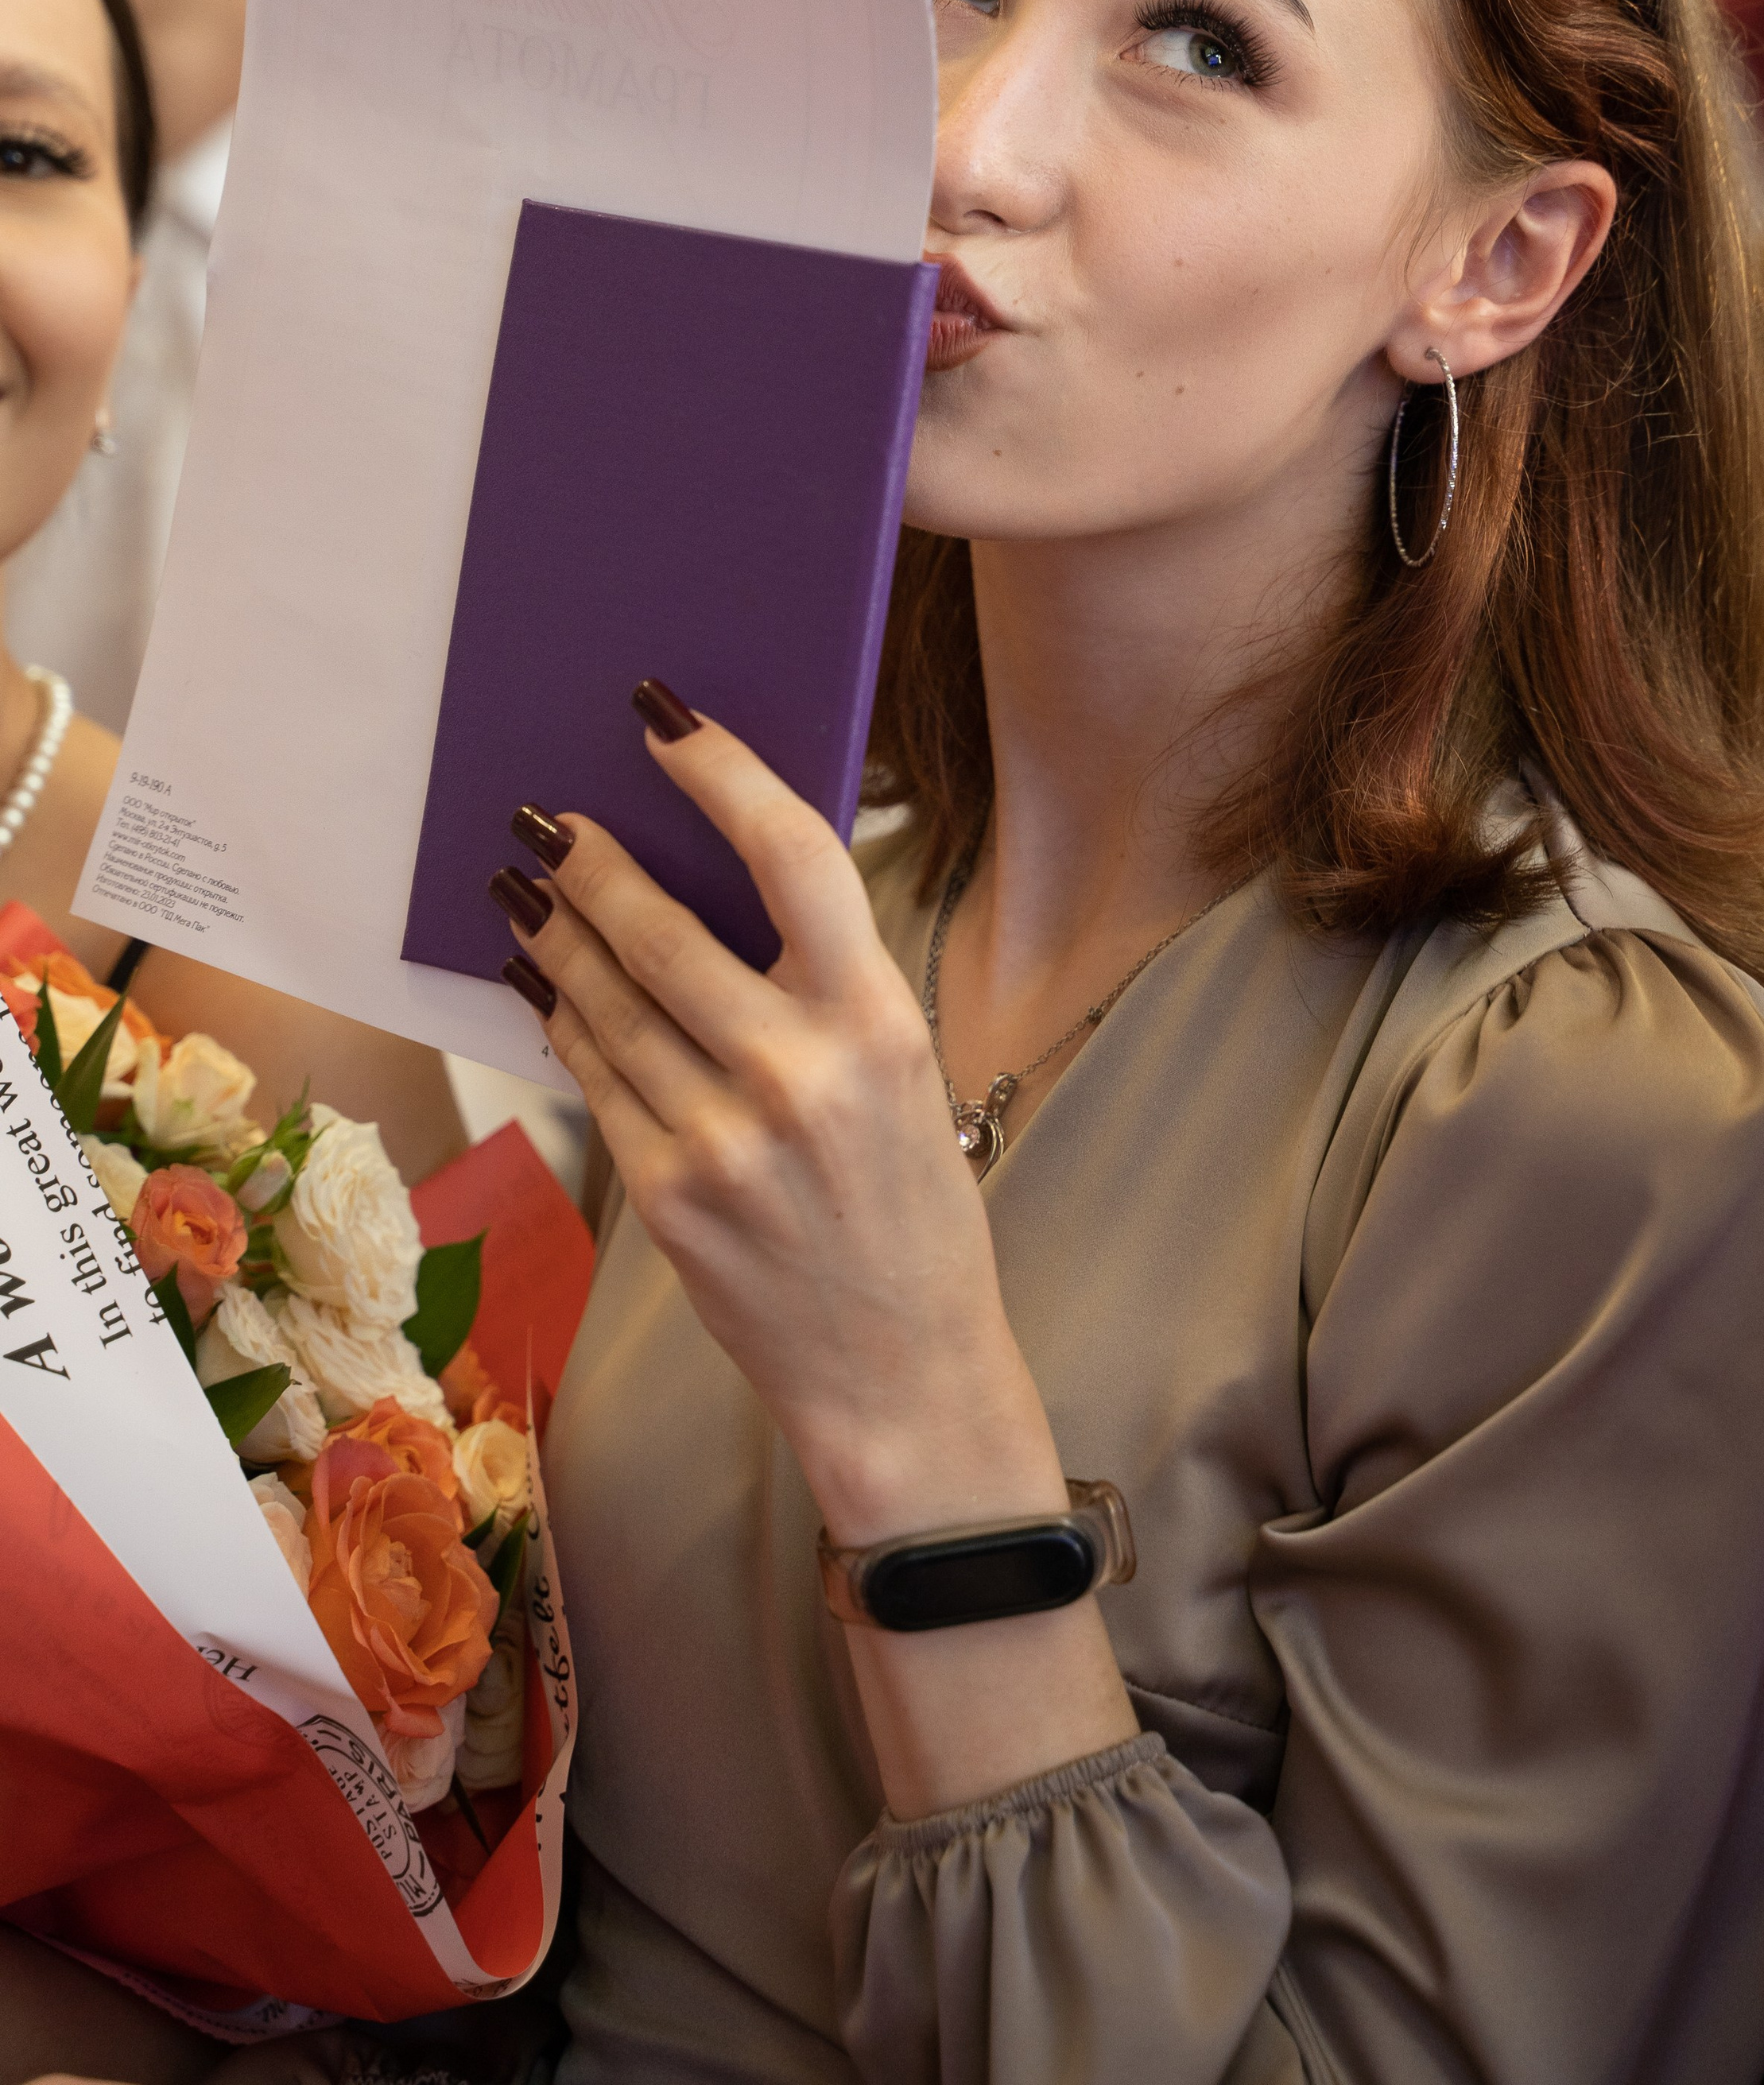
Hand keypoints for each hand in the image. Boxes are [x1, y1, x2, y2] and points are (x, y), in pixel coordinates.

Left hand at [497, 705, 1067, 1544]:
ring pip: (608, 1001)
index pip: (793, 857)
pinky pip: (595, 1077)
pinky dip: (562, 1017)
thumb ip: (823, 982)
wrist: (903, 1372)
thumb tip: (714, 872)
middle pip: (664, 929)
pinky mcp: (666, 1197)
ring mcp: (721, 1141)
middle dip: (591, 862)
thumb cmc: (912, 1207)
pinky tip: (542, 980)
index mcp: (878, 1024)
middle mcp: (798, 1075)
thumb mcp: (904, 1073)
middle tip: (545, 813)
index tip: (664, 720)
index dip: (721, 772)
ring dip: (555, 931)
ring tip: (521, 882)